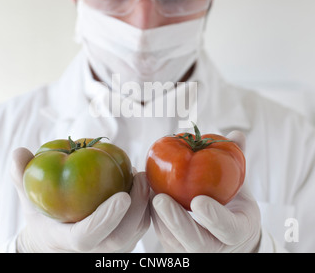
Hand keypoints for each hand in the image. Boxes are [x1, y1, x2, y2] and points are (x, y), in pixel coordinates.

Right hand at [11, 148, 149, 252]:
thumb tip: (19, 153)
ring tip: (142, 175)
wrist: (54, 239)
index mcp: (66, 241)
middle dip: (136, 207)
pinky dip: (146, 205)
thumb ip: (22, 177)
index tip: (121, 196)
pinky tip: (141, 183)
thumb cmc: (42, 216)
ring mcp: (110, 250)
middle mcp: (92, 251)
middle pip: (120, 237)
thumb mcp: (28, 198)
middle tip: (141, 176)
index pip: (87, 237)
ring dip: (144, 203)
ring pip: (136, 232)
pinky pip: (141, 226)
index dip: (104, 219)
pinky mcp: (124, 242)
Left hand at [150, 131, 260, 252]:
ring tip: (148, 190)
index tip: (198, 201)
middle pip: (195, 242)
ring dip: (158, 216)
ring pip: (172, 240)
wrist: (227, 230)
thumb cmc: (232, 203)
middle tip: (161, 199)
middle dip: (176, 221)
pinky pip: (161, 233)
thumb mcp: (240, 183)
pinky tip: (146, 193)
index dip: (214, 217)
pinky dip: (152, 214)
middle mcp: (216, 248)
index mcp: (238, 231)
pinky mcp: (175, 247)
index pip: (228, 229)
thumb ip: (236, 159)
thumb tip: (236, 134)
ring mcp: (193, 250)